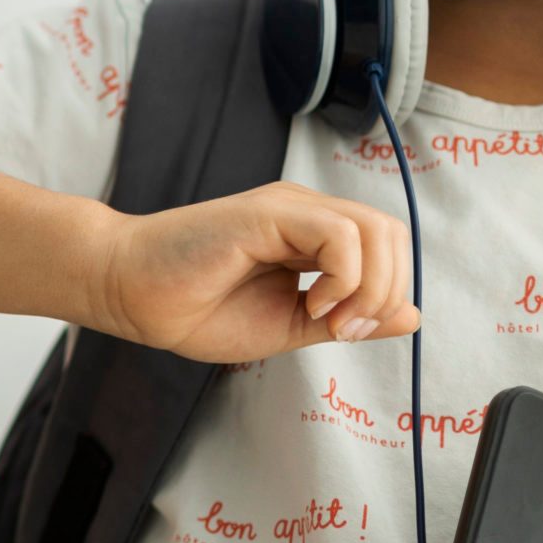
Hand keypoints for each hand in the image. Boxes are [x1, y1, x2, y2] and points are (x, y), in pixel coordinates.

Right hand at [90, 181, 420, 362]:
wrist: (131, 295)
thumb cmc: (194, 309)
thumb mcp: (289, 324)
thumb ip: (347, 317)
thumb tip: (411, 315)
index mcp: (310, 236)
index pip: (386, 248)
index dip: (385, 294)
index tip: (344, 334)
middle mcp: (305, 212)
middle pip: (392, 234)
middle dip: (385, 292)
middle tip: (342, 330)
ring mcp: (287, 208)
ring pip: (376, 230)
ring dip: (368, 288)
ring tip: (326, 318)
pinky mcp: (267, 213)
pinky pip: (340, 235)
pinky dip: (343, 278)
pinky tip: (310, 303)